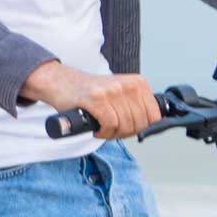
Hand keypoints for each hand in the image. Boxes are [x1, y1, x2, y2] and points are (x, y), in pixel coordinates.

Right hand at [20, 61, 162, 136]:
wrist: (62, 83)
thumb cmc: (91, 93)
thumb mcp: (120, 93)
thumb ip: (136, 106)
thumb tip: (148, 127)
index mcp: (137, 83)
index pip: (154, 116)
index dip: (141, 128)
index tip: (128, 128)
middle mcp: (127, 85)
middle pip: (139, 124)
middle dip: (125, 132)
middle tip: (111, 129)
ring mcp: (112, 91)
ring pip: (125, 126)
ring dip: (112, 133)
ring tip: (102, 127)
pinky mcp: (96, 98)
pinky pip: (110, 125)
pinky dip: (103, 132)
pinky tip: (96, 128)